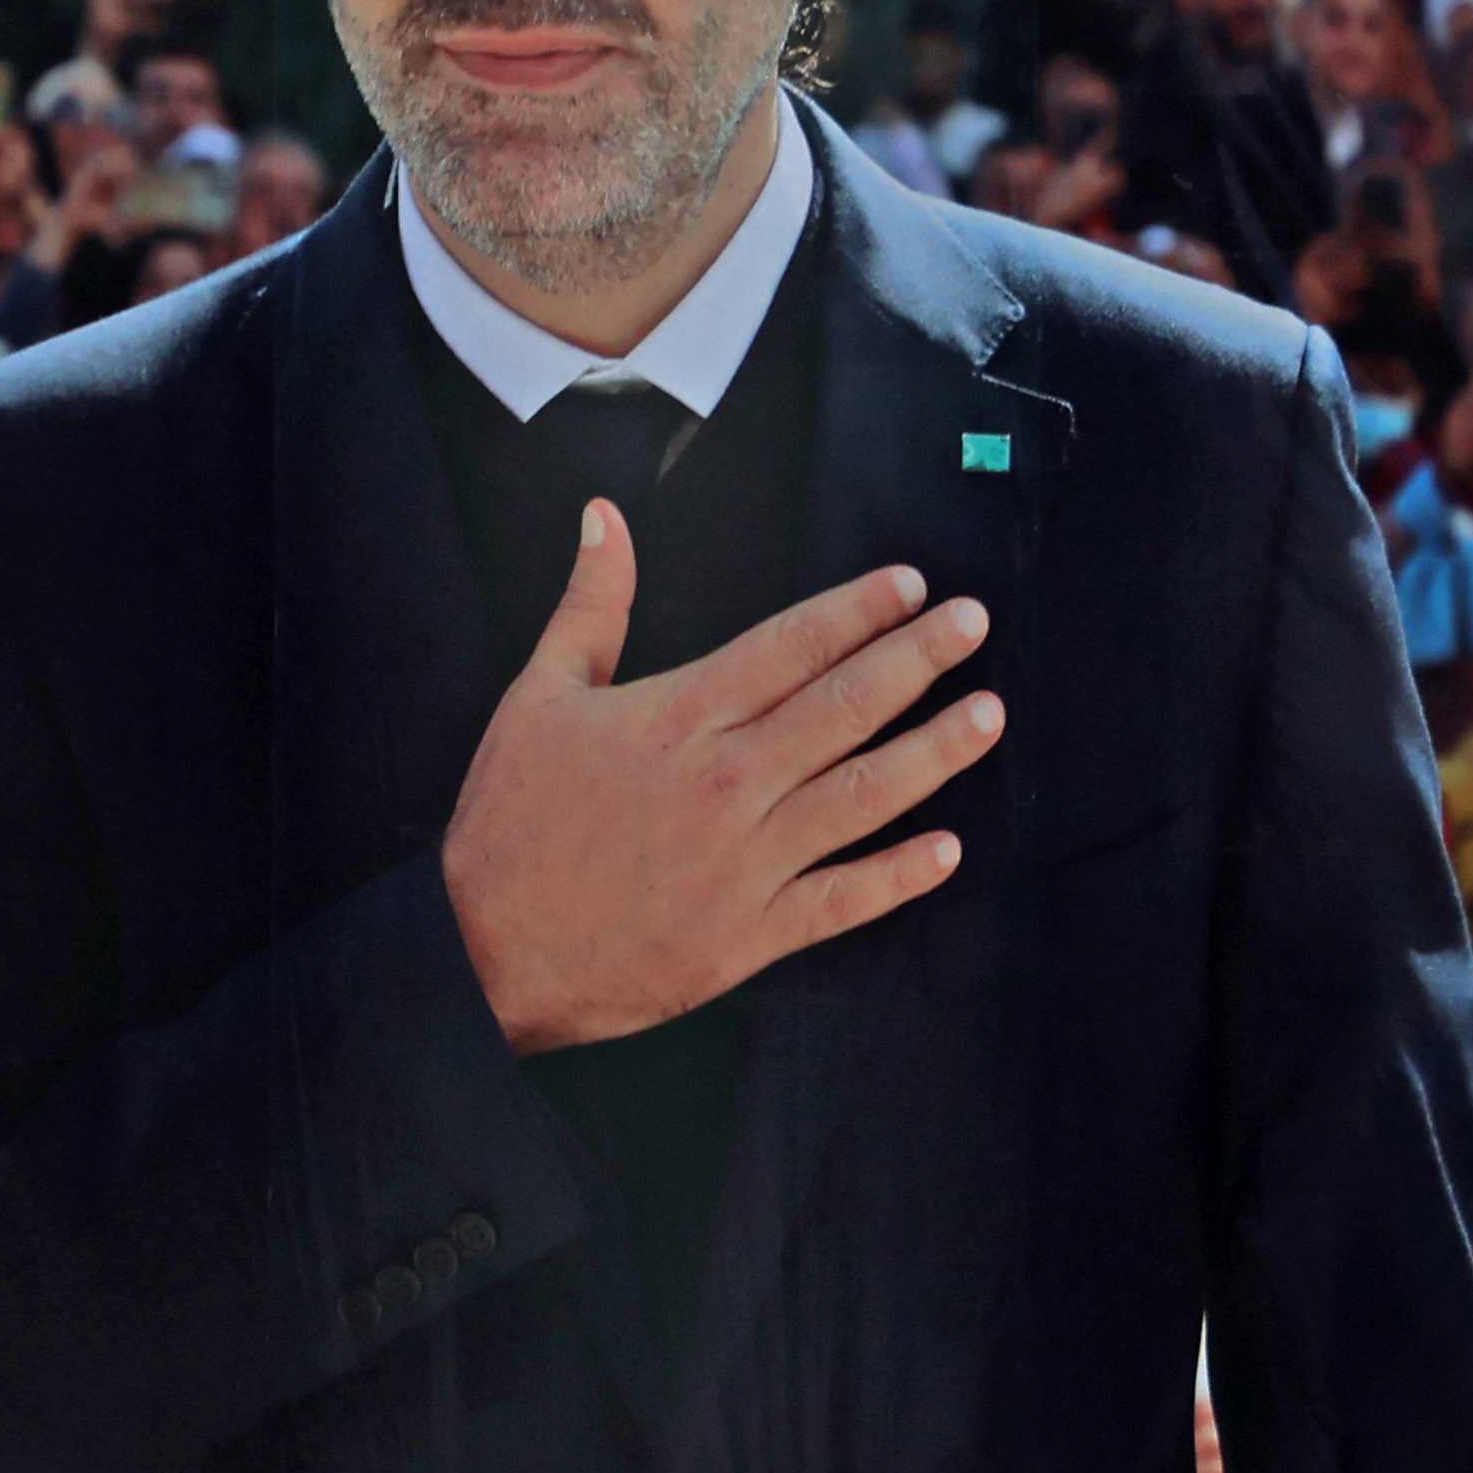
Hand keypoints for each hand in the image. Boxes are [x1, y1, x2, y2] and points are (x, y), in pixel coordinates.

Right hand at [440, 514, 996, 1053]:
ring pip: (863, 795)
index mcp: (676, 719)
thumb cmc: (508, 826)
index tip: (910, 585)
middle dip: (918, 658)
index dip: (859, 610)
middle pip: (844, 706)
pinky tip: (946, 849)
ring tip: (987, 716)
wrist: (485, 952)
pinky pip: (841, 900)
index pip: (790, 646)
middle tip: (972, 624)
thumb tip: (603, 520)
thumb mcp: (535, 698)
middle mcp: (724, 782)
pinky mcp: (747, 934)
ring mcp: (743, 861)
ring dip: (933, 752)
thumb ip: (587, 606)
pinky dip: (898, 876)